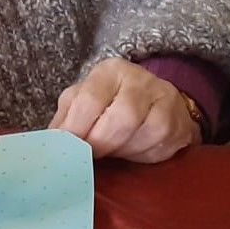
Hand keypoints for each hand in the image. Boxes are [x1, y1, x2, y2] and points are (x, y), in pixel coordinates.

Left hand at [49, 57, 200, 162]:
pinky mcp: (179, 121)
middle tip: (90, 157)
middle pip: (120, 117)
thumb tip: (50, 142)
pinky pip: (159, 143)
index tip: (68, 149)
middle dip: (101, 143)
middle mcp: (138, 78)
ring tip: (111, 154)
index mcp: (109, 71)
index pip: (90, 99)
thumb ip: (66, 118)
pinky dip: (142, 154)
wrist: (156, 102)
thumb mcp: (83, 101)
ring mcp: (162, 97)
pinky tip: (133, 153)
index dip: (77, 129)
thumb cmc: (110, 103)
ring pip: (142, 131)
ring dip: (122, 150)